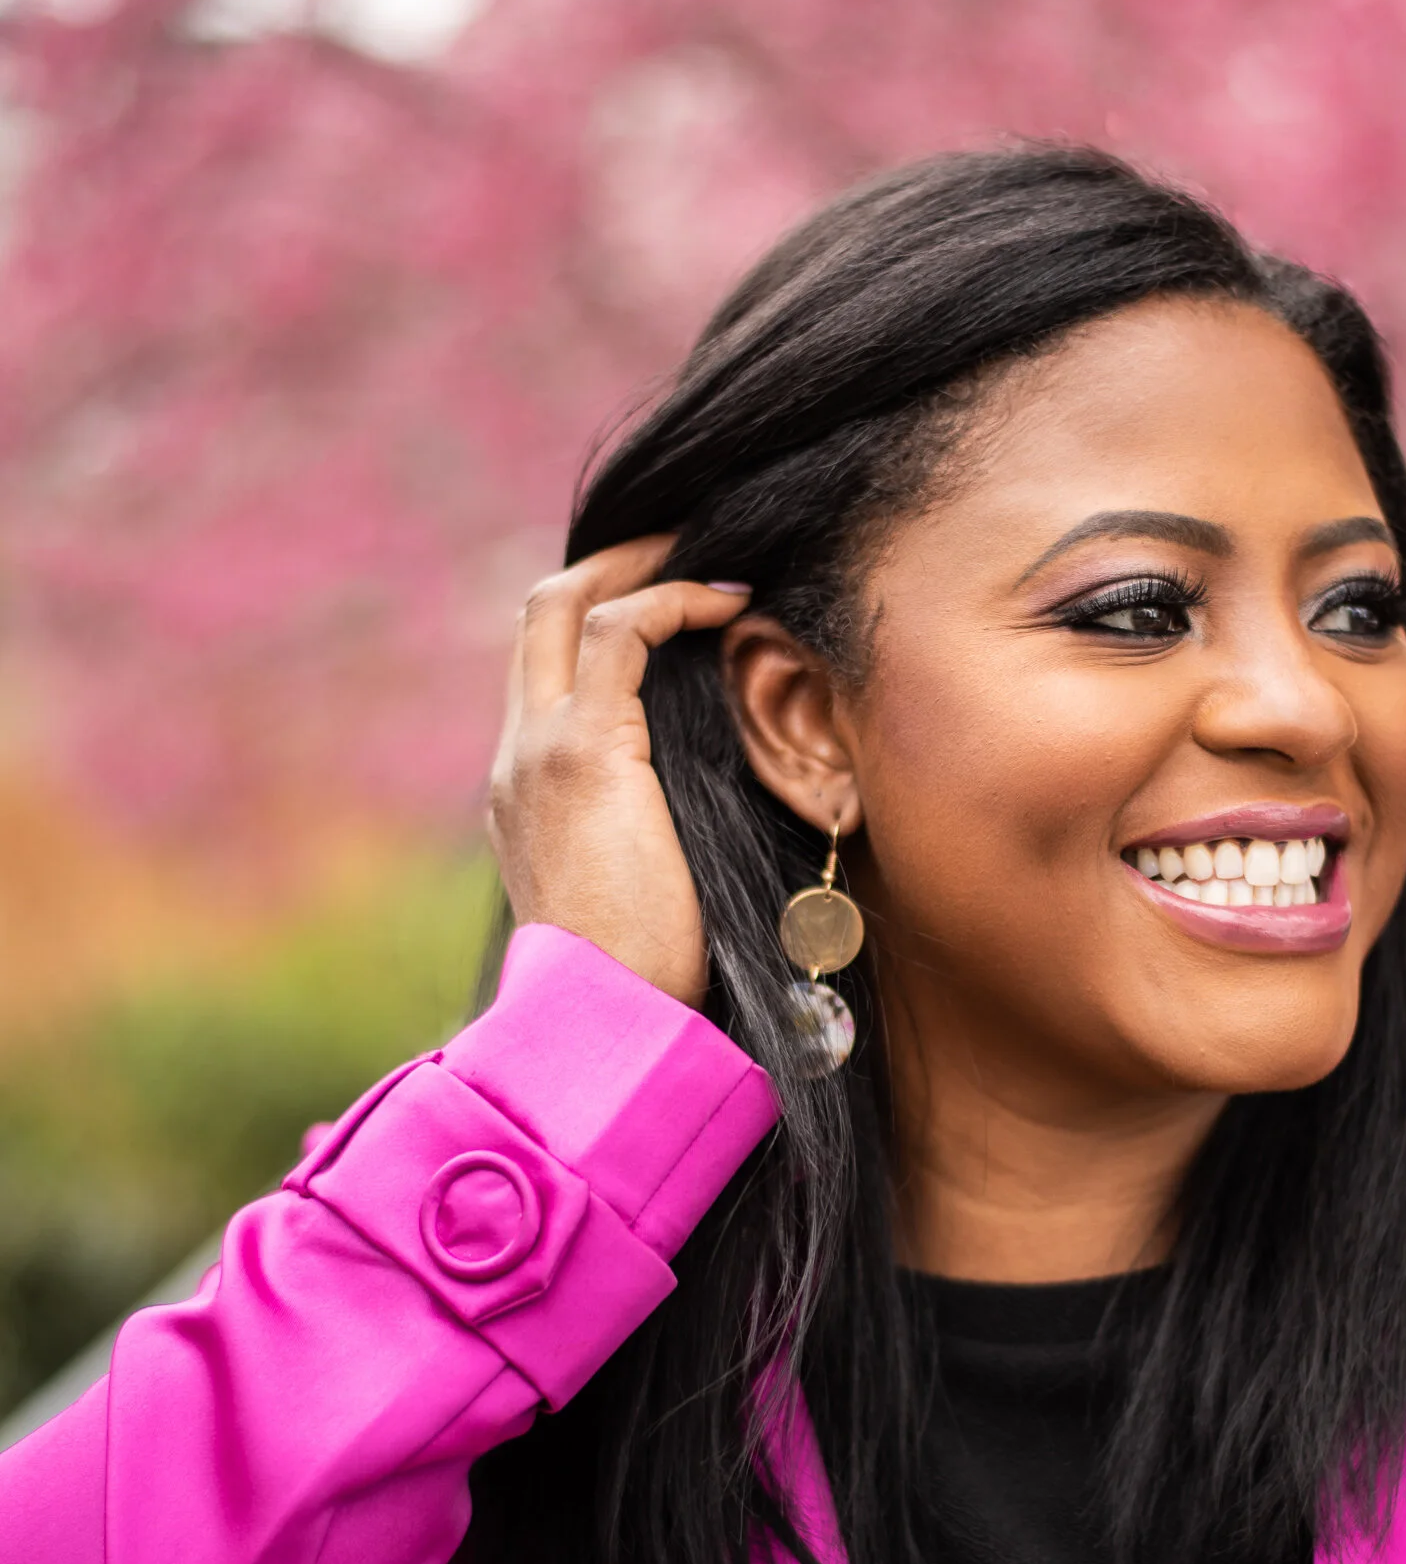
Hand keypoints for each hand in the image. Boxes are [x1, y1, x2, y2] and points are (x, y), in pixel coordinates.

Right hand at [487, 542, 750, 1005]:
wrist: (602, 1023)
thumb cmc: (642, 978)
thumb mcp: (640, 887)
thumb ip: (652, 831)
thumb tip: (719, 810)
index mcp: (522, 787)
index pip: (545, 666)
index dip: (601, 614)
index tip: (670, 600)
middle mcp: (516, 756)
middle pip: (539, 614)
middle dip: (612, 562)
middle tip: (687, 540)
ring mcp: (538, 749)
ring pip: (565, 604)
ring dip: (644, 564)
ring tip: (716, 555)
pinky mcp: (581, 754)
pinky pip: (623, 636)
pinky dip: (675, 602)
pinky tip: (731, 601)